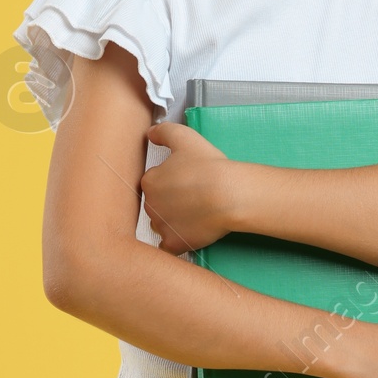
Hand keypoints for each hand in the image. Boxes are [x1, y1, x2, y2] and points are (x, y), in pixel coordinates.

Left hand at [142, 123, 246, 253]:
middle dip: (170, 201)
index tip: (186, 180)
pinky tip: (190, 231)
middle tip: (193, 196)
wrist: (228, 194)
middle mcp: (150, 205)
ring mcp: (161, 226)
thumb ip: (162, 132)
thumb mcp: (184, 137)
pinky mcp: (174, 244)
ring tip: (195, 213)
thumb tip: (149, 133)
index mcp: (149, 181)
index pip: (153, 182)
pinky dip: (177, 241)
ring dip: (172, 221)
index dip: (171, 181)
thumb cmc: (209, 166)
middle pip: (156, 204)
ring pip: (161, 225)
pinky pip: (169, 245)